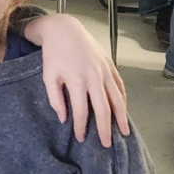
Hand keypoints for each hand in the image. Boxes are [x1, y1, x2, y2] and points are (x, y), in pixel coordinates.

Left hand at [25, 14, 128, 146]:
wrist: (64, 30)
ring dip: (121, 116)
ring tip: (125, 132)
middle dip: (105, 128)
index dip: (82, 127)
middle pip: (103, 109)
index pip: (82, 111)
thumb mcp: (48, 76)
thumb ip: (55, 99)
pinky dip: (123, 99)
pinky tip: (123, 109)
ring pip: (117, 98)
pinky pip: (120, 86)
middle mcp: (95, 77)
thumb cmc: (53, 55)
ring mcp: (105, 71)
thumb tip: (64, 119)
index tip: (81, 139)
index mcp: (77, 81)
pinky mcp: (110, 65)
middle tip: (106, 144)